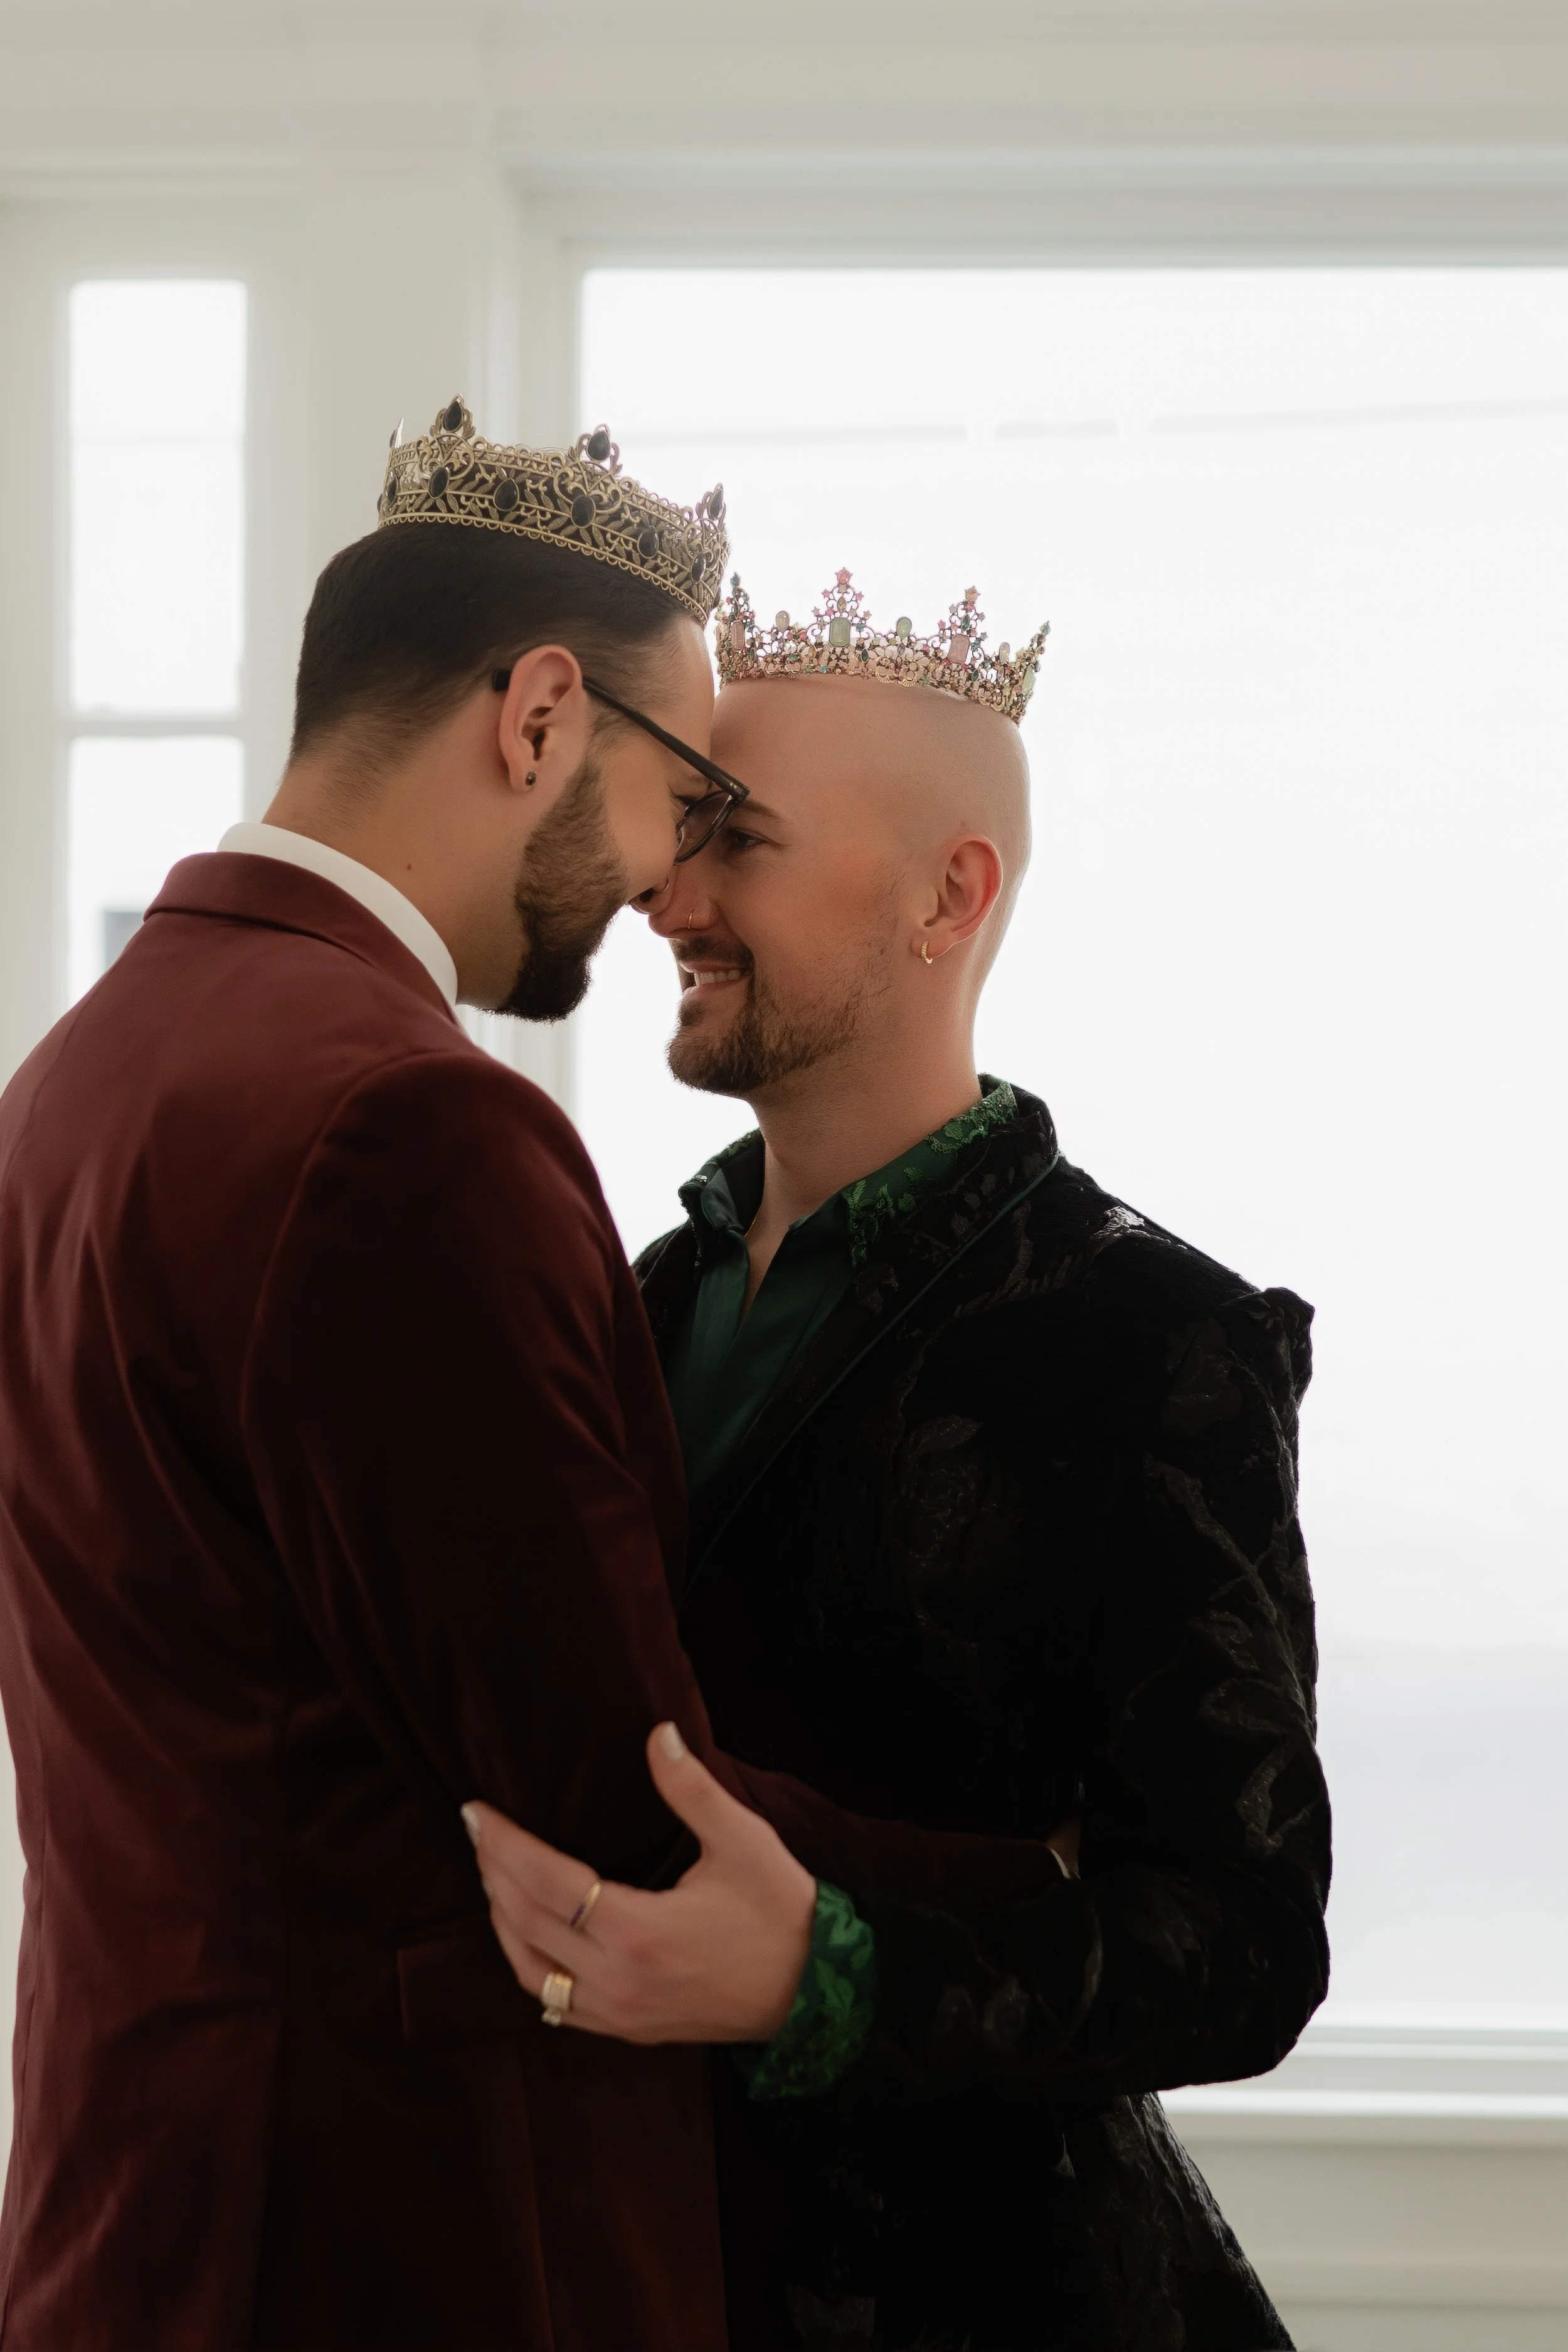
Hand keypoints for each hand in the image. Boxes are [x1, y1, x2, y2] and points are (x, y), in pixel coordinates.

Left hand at [462, 1723, 816, 2044]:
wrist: (813, 1993)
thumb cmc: (779, 1912)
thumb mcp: (743, 1841)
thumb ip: (691, 1789)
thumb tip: (659, 1734)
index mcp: (638, 1931)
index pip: (546, 1882)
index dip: (504, 1845)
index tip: (476, 1811)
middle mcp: (617, 1980)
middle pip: (525, 1925)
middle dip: (491, 1874)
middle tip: (475, 1831)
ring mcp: (619, 2012)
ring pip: (531, 1972)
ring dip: (502, 1922)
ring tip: (490, 1877)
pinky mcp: (628, 2029)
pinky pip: (556, 2004)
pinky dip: (528, 1966)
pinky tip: (524, 1938)